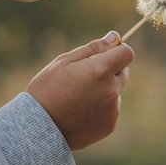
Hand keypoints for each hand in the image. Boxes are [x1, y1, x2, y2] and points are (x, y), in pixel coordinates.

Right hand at [27, 31, 134, 150]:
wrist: (39, 128)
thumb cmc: (47, 89)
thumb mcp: (65, 62)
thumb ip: (93, 48)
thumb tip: (115, 37)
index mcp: (101, 70)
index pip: (127, 53)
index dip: (117, 51)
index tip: (104, 55)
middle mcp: (111, 90)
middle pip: (122, 72)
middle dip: (108, 71)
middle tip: (83, 79)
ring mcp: (112, 109)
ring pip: (115, 92)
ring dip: (103, 91)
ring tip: (77, 99)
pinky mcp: (109, 125)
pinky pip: (110, 110)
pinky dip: (99, 108)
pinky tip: (79, 112)